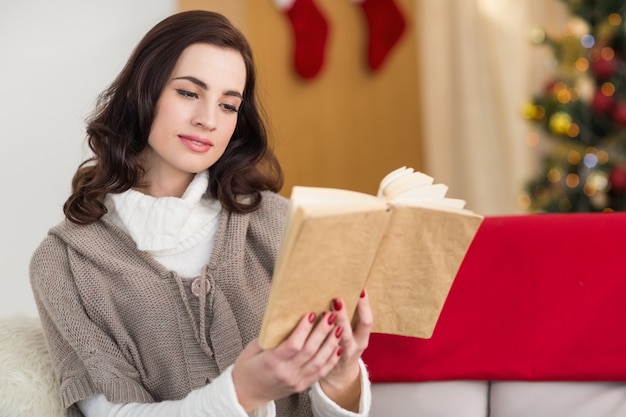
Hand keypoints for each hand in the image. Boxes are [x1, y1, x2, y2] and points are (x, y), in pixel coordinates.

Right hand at [231, 309, 342, 411]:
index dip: (304, 329)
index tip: (311, 314)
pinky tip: (338, 346)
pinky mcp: (302, 386)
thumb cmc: (247, 369)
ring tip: (338, 327)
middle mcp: (286, 373)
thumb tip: (286, 317)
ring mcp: (296, 381)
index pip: (293, 345)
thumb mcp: (252, 348)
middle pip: (310, 351)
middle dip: (322, 331)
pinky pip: (321, 372)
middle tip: (331, 315)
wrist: (246, 393)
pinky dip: (331, 359)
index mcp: (271, 362)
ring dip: (331, 343)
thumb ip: (270, 335)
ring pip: (319, 361)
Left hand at [320, 290, 372, 411]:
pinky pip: (320, 353)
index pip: (366, 322)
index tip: (361, 291)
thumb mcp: (355, 334)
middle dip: (342, 316)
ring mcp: (338, 357)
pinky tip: (310, 326)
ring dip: (327, 327)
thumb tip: (347, 288)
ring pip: (333, 343)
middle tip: (337, 299)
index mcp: (362, 339)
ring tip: (321, 312)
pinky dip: (316, 340)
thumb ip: (352, 318)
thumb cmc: (347, 344)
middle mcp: (352, 348)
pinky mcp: (325, 363)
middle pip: (347, 332)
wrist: (340, 375)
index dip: (365, 307)